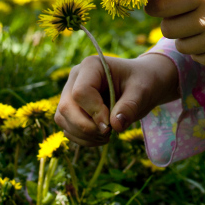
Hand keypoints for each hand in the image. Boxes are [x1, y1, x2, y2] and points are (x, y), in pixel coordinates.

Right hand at [54, 54, 178, 146]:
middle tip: (109, 133)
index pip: (81, 92)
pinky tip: (101, 137)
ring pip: (63, 119)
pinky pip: (67, 128)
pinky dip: (83, 139)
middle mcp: (75, 78)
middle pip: (66, 107)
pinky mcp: (70, 109)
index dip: (94, 112)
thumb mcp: (142, 91)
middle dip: (87, 127)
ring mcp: (70, 94)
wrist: (141, 84)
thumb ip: (130, 106)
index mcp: (91, 66)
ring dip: (84, 135)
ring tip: (108, 135)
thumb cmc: (142, 82)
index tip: (111, 125)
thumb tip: (115, 126)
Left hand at [145, 0, 204, 68]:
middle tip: (184, 20)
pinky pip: (196, 57)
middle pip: (166, 29)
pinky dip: (201, 51)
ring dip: (187, 39)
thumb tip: (154, 1)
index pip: (161, 5)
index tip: (155, 8)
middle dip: (171, 25)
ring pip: (181, 45)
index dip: (153, 7)